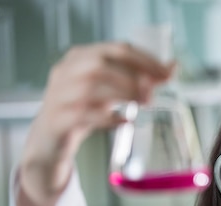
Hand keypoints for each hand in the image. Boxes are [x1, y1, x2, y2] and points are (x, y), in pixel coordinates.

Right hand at [17, 42, 173, 205]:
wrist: (49, 141)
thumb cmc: (84, 110)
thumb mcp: (109, 91)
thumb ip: (136, 81)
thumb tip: (172, 70)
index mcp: (81, 58)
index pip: (117, 49)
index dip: (146, 60)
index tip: (168, 73)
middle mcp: (66, 72)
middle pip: (101, 64)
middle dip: (132, 77)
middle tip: (152, 94)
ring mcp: (59, 95)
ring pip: (90, 88)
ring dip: (122, 94)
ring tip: (142, 104)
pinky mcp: (57, 120)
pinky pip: (83, 116)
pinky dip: (107, 119)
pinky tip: (123, 122)